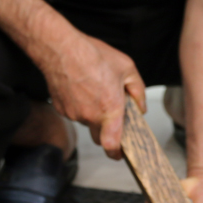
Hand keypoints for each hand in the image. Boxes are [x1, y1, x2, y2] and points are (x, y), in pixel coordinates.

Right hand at [42, 32, 145, 159]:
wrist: (61, 49)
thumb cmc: (92, 55)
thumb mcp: (127, 68)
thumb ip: (138, 91)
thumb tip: (140, 107)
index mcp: (110, 109)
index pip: (111, 144)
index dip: (116, 153)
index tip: (120, 153)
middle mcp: (90, 116)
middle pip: (99, 136)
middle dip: (107, 131)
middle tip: (111, 114)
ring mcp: (74, 114)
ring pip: (87, 122)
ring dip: (93, 112)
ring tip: (94, 88)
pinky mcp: (61, 108)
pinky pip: (74, 113)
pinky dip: (79, 105)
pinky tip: (81, 88)